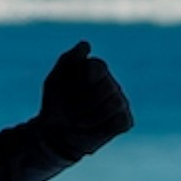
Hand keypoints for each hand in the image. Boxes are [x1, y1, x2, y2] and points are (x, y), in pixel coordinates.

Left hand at [34, 39, 135, 159]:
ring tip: (79, 122)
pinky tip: (93, 129)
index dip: (80, 83)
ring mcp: (120, 101)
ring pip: (115, 103)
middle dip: (84, 102)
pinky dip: (103, 128)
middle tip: (70, 112)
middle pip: (107, 86)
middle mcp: (111, 83)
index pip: (97, 67)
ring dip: (91, 116)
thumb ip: (68, 60)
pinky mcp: (125, 120)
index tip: (66, 92)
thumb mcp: (54, 81)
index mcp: (95, 69)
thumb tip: (86, 44)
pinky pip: (121, 121)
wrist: (56, 135)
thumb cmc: (55, 106)